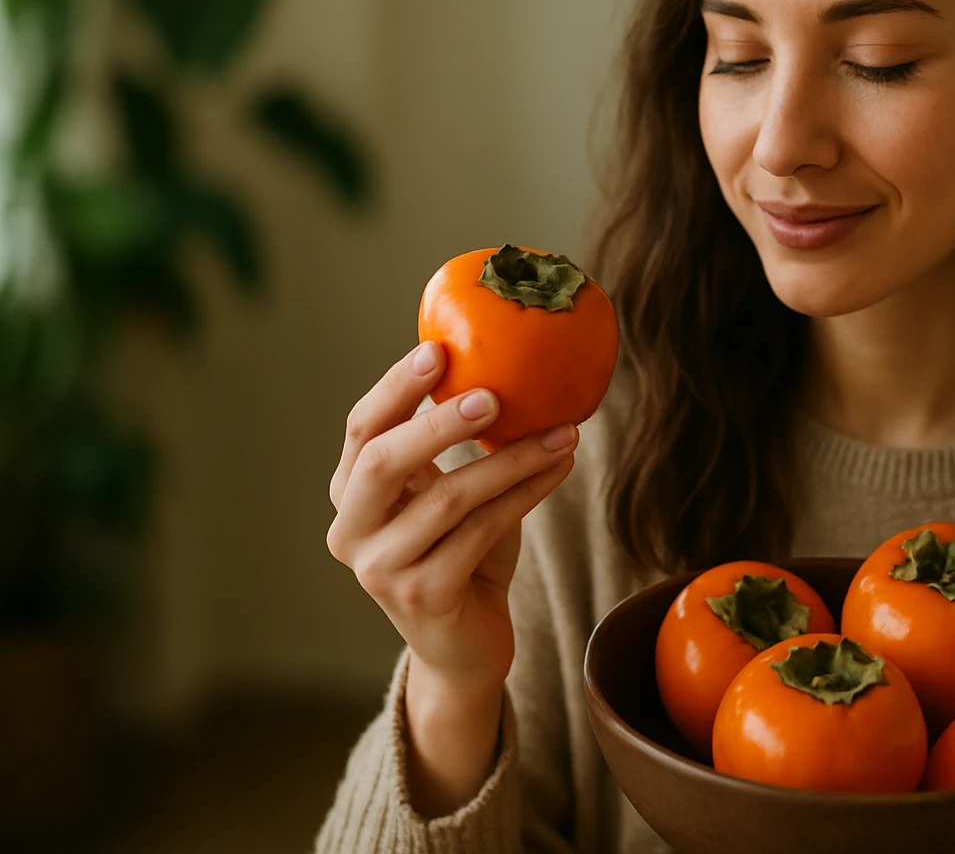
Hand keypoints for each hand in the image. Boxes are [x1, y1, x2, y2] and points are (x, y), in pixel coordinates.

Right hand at [326, 340, 579, 690]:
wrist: (465, 645)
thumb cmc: (461, 553)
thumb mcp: (447, 493)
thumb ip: (451, 446)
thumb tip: (499, 366)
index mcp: (350, 494)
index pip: (362, 429)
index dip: (395, 387)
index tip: (437, 350)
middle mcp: (351, 531)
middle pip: (383, 461)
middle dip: (439, 422)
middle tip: (493, 394)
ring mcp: (382, 569)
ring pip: (450, 497)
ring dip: (513, 459)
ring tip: (563, 432)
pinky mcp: (423, 596)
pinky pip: (483, 530)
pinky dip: (527, 493)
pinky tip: (559, 467)